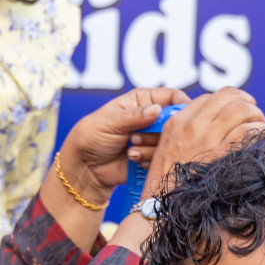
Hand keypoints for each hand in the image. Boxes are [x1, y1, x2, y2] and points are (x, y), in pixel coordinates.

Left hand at [57, 88, 192, 206]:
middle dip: (158, 132)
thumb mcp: (110, 122)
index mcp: (142, 101)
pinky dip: (148, 161)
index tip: (179, 117)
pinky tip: (132, 160)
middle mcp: (150, 119)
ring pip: (169, 142)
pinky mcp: (152, 158)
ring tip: (129, 150)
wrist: (85, 168)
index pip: (171, 97)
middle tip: (135, 138)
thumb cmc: (91, 137)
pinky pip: (162, 159)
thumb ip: (134, 116)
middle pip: (174, 122)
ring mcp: (152, 139)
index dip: (180, 105)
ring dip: (149, 148)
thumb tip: (157, 110)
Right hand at [141, 87, 264, 193]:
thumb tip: (210, 130)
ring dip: (258, 116)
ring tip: (264, 128)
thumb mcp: (166, 152)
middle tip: (255, 115)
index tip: (237, 111)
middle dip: (247, 102)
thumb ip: (185, 136)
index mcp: (177, 121)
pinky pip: (250, 132)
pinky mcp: (221, 153)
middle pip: (229, 96)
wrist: (163, 207)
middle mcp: (193, 124)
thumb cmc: (166, 186)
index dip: (228, 101)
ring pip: (242, 109)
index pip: (209, 98)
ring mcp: (208, 137)